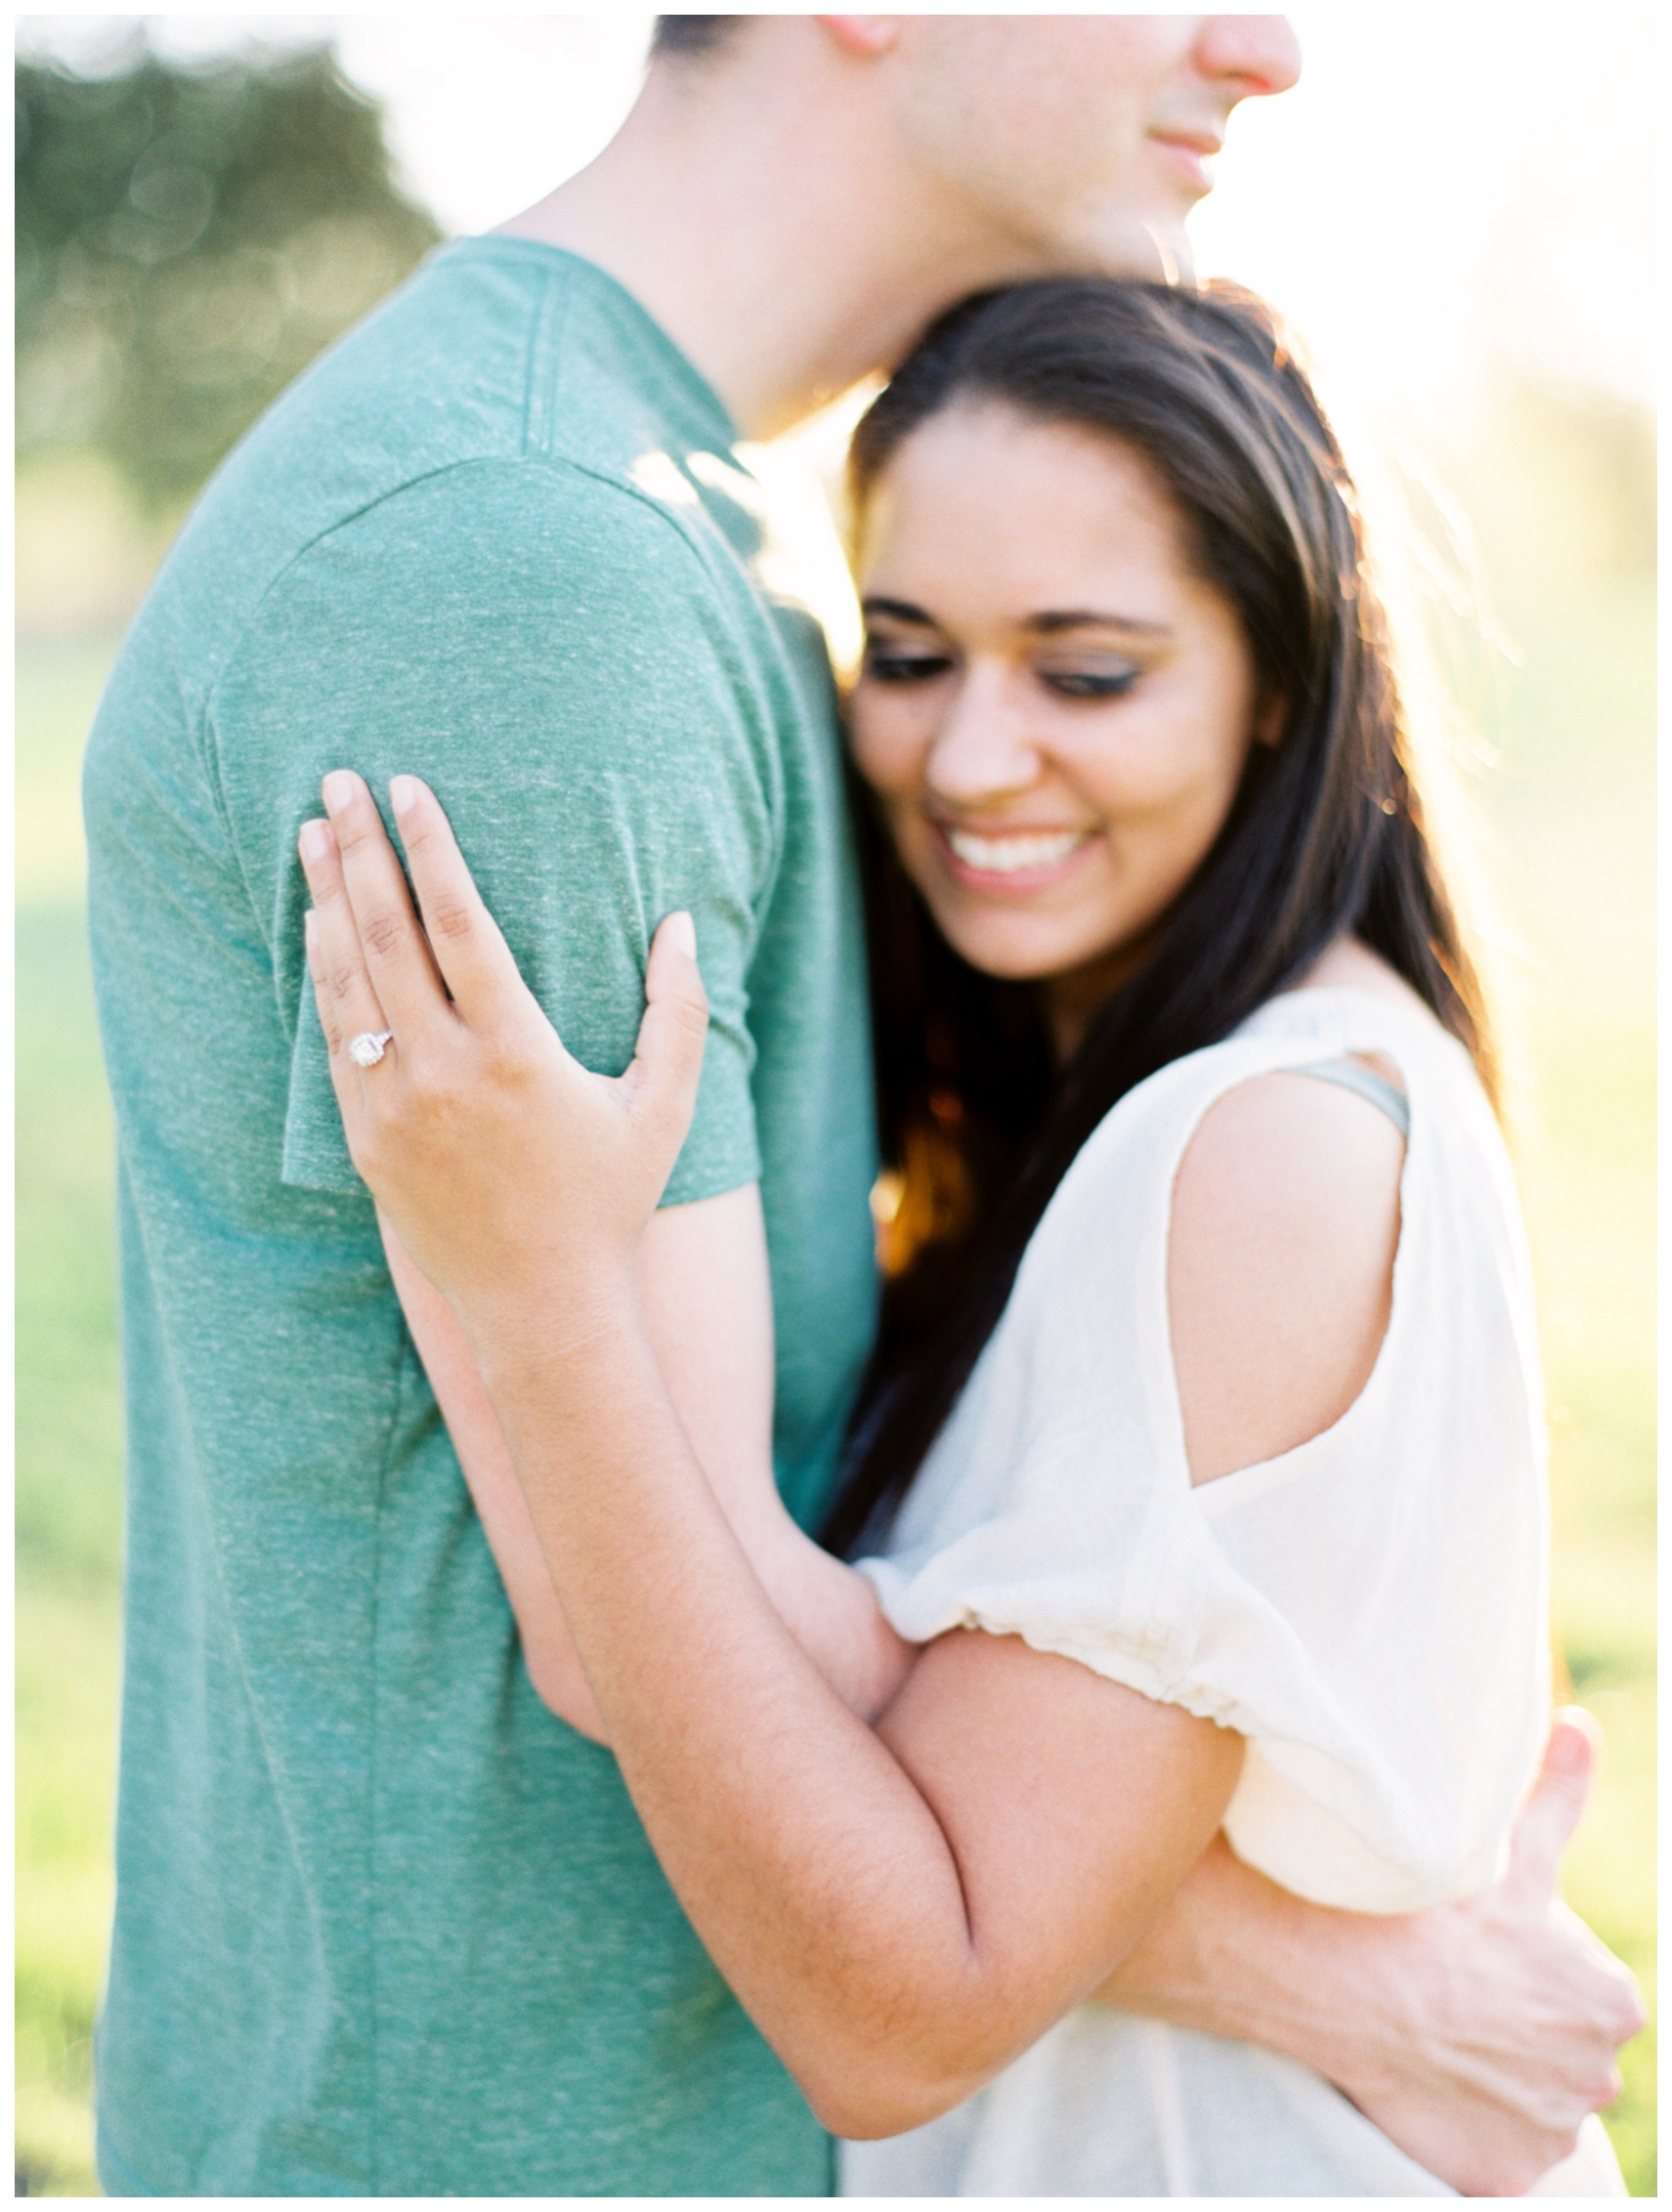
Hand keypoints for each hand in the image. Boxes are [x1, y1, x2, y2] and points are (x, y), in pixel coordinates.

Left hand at [299, 771, 709, 1361]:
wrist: (541, 1305)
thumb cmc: (609, 1200)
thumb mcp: (663, 1105)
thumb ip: (676, 1011)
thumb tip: (681, 924)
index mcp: (517, 1052)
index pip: (460, 923)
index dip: (430, 848)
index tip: (407, 788)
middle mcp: (445, 1072)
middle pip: (389, 934)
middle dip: (362, 850)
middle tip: (337, 781)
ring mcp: (395, 1106)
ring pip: (348, 980)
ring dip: (326, 899)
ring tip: (312, 833)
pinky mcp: (365, 1139)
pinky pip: (335, 1037)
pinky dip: (324, 974)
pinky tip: (317, 928)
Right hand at [1335, 1711, 1643, 2193]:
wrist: (1346, 1987)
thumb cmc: (1430, 1914)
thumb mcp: (1508, 1851)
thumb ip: (1557, 1794)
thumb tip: (1582, 1725)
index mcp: (1611, 2001)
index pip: (1585, 1993)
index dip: (1529, 1971)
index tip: (1480, 1953)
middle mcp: (1598, 2073)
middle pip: (1562, 2048)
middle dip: (1519, 2025)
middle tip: (1453, 1987)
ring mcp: (1549, 2129)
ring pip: (1530, 2098)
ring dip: (1495, 2073)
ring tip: (1435, 2026)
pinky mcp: (1504, 2173)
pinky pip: (1496, 2149)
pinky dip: (1470, 2123)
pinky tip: (1430, 2076)